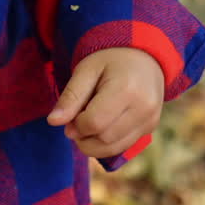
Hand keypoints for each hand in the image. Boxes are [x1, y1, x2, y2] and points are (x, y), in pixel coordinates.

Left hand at [46, 47, 164, 157]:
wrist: (143, 57)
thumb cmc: (110, 61)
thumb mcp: (86, 70)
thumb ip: (70, 96)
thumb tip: (53, 122)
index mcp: (126, 89)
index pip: (94, 123)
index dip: (76, 124)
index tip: (71, 114)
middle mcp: (143, 108)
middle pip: (103, 138)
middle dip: (83, 135)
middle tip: (77, 118)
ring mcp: (150, 120)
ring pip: (113, 148)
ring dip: (93, 143)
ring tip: (87, 123)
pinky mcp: (151, 127)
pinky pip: (123, 146)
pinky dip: (106, 143)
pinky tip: (101, 126)